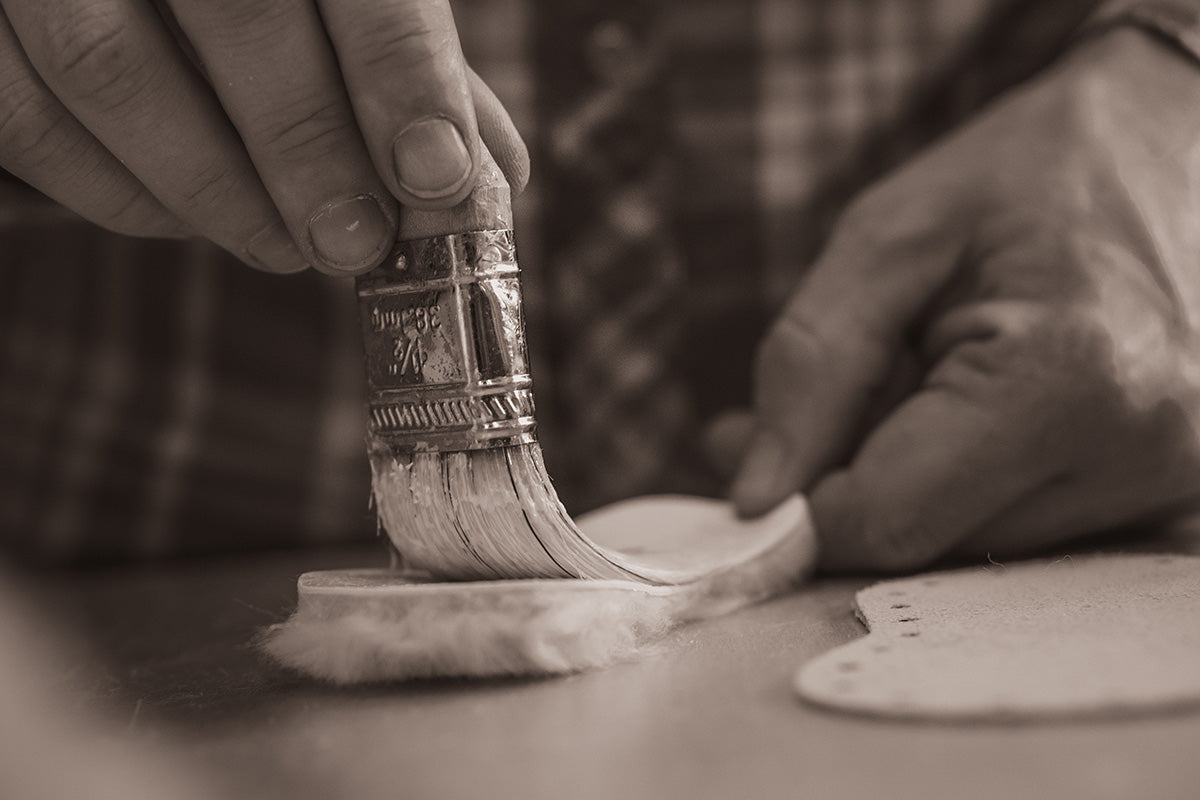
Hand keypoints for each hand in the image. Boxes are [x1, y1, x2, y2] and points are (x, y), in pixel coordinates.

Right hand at [0, 0, 527, 274]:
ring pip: (112, 71)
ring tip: (286, 247)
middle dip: (309, 150)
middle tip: (356, 242)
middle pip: (236, 15)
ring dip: (215, 190)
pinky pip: (30, 120)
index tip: (436, 179)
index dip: (400, 76)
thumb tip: (488, 179)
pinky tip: (187, 218)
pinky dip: (119, 192)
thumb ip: (409, 67)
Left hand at [730, 29, 1199, 570]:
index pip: (889, 518)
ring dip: (916, 478)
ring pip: (972, 545)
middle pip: (928, 543)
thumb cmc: (1028, 172)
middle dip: (854, 481)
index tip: (760, 451)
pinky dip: (973, 480)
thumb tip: (757, 497)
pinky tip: (977, 404)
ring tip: (927, 372)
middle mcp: (1140, 454)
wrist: (1179, 138)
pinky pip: (1025, 526)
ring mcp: (1168, 483)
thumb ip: (811, 368)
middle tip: (841, 390)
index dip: (801, 503)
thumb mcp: (890, 238)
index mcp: (1067, 379)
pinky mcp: (1172, 492)